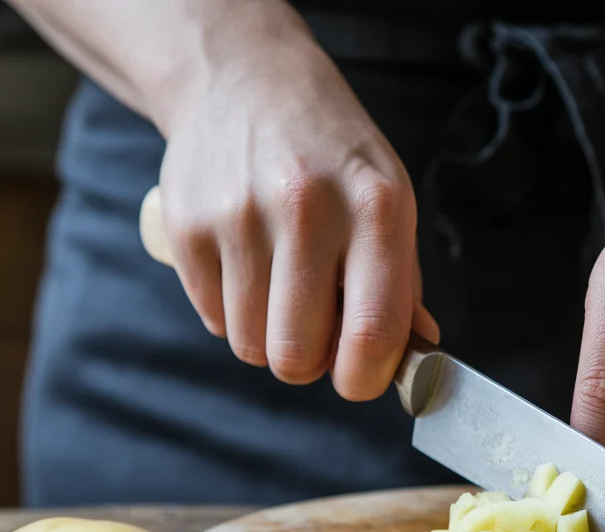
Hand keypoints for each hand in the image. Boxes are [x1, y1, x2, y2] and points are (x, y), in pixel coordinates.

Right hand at [153, 9, 437, 398]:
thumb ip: (403, 284)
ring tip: (282, 291)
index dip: (366, 378)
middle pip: (298, 354)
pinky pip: (213, 319)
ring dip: (269, 338)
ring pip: (251, 345)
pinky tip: (248, 268)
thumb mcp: (388, 199)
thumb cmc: (332, 155)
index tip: (360, 378)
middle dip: (310, 363)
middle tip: (317, 332)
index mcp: (376, 208)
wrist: (245, 81)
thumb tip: (418, 357)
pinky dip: (232, 313)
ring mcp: (238, 216)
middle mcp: (307, 209)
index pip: (372, 331)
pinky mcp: (187, 226)